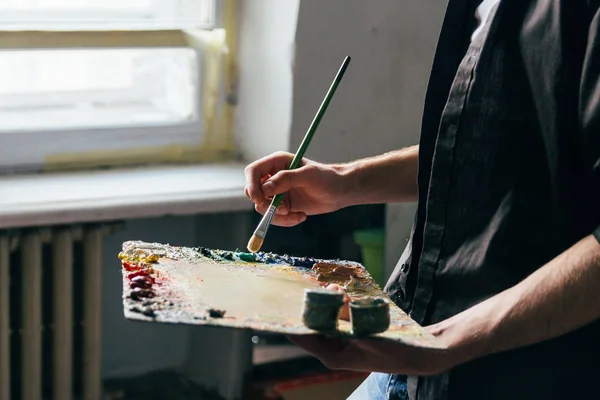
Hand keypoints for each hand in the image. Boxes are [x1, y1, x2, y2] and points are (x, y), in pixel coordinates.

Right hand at [244, 152, 347, 226]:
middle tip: (284, 209)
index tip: (260, 200)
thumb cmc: (326, 178)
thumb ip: (285, 179)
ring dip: (278, 216)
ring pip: (262, 208)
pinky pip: (273, 217)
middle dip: (265, 204)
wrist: (339, 192)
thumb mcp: (307, 176)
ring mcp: (276, 193)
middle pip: (253, 192)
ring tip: (298, 215)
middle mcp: (273, 177)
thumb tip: (264, 188)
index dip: (252, 185)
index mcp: (276, 163)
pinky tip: (301, 216)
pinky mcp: (282, 206)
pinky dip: (285, 221)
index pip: (252, 172)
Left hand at [287, 285, 459, 375]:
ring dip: (326, 300)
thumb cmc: (398, 350)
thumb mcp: (374, 336)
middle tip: (322, 285)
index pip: (300, 334)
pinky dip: (338, 303)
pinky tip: (342, 291)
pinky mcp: (352, 332)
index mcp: (331, 355)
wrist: (422, 355)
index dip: (292, 316)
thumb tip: (336, 298)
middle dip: (313, 302)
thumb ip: (353, 319)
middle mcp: (332, 349)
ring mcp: (342, 341)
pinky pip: (338, 314)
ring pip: (325, 316)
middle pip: (311, 322)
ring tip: (333, 286)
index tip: (285, 296)